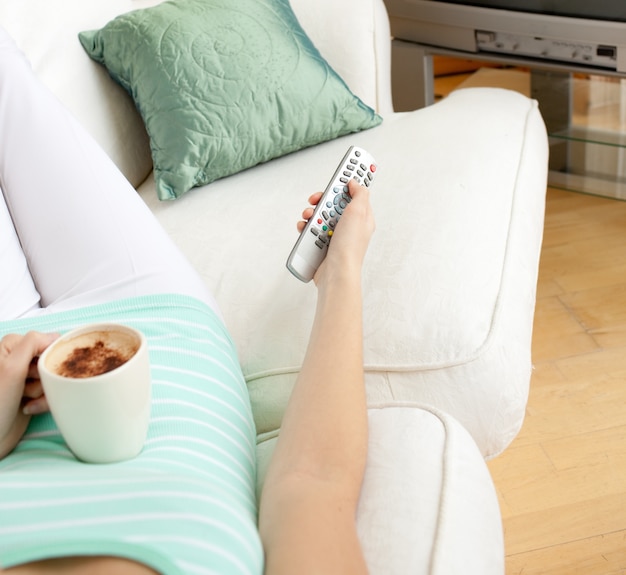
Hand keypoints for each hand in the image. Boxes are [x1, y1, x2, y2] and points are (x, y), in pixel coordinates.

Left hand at [0, 331, 57, 458]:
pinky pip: (51, 392)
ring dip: (46, 390)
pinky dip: (45, 401)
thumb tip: (53, 335)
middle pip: (50, 358)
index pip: (42, 339)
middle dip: (48, 374)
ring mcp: (23, 380)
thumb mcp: (11, 369)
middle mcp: (16, 362)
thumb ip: (31, 344)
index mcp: (8, 349)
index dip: (49, 352)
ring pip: (52, 376)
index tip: (48, 365)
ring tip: (29, 399)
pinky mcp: (30, 395)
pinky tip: (31, 407)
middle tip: (31, 383)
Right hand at [297, 178, 374, 285]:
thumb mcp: (359, 213)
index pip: (354, 193)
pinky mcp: (322, 244)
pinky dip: (306, 228)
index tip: (345, 167)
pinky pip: (311, 230)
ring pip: (319, 215)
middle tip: (318, 199)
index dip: (348, 181)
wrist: (336, 274)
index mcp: (361, 217)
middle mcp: (348, 225)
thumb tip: (355, 183)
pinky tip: (305, 229)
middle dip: (323, 199)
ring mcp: (334, 235)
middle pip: (333, 202)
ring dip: (312, 214)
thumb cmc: (349, 248)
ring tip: (309, 218)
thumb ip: (359, 194)